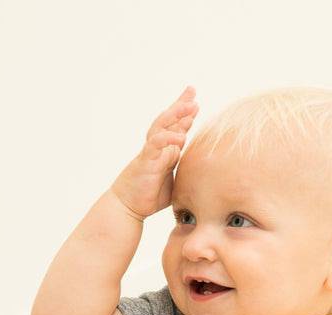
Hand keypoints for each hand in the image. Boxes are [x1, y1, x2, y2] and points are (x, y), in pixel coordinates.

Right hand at [111, 85, 198, 220]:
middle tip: (192, 90)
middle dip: (181, 104)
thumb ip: (184, 174)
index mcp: (166, 151)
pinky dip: (168, 138)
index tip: (196, 101)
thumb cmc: (149, 196)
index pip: (177, 127)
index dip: (186, 114)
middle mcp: (158, 147)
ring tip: (190, 105)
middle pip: (169, 120)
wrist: (128, 206)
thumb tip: (203, 177)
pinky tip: (180, 136)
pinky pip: (156, 144)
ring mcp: (151, 152)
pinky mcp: (146, 161)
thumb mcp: (174, 182)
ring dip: (176, 115)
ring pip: (162, 126)